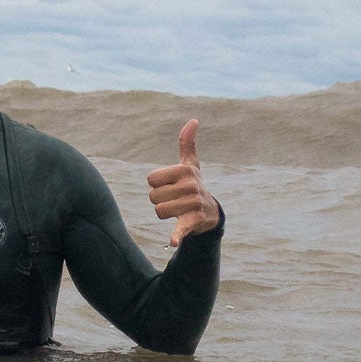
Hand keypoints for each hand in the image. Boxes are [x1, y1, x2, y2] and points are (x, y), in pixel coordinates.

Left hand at [147, 119, 220, 245]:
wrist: (209, 213)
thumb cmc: (193, 185)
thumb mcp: (190, 164)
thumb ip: (187, 143)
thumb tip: (193, 120)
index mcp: (185, 171)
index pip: (151, 179)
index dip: (157, 184)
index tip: (170, 186)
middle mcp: (191, 186)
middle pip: (153, 196)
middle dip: (160, 200)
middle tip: (175, 199)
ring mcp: (193, 204)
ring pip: (158, 211)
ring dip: (165, 213)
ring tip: (178, 210)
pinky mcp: (193, 222)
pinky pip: (180, 228)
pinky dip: (176, 235)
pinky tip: (173, 241)